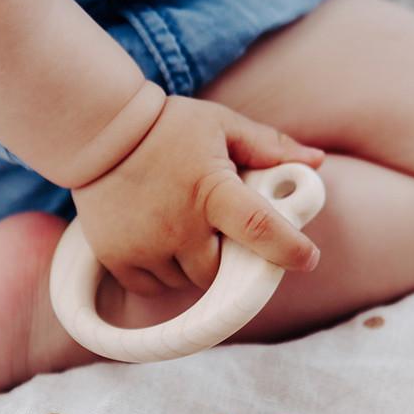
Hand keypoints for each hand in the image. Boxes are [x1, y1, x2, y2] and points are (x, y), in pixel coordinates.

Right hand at [71, 93, 324, 295]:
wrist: (98, 131)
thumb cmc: (169, 126)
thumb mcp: (222, 125)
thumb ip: (270, 145)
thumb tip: (316, 162)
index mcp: (211, 190)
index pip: (259, 228)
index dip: (289, 250)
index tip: (307, 259)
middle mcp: (178, 224)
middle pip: (219, 271)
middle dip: (224, 257)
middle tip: (213, 228)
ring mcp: (145, 245)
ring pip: (185, 282)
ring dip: (191, 265)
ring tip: (179, 227)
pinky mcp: (117, 257)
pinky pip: (152, 287)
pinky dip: (160, 274)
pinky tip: (156, 241)